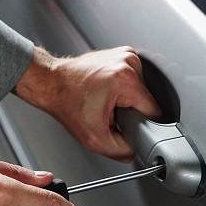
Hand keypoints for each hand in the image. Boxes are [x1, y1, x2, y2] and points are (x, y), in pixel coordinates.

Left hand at [15, 46, 161, 161]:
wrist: (51, 83)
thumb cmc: (67, 103)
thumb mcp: (95, 139)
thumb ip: (122, 151)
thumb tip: (136, 151)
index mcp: (126, 80)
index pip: (154, 111)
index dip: (141, 124)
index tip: (125, 125)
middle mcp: (129, 62)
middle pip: (147, 100)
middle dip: (131, 111)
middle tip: (110, 112)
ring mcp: (126, 55)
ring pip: (141, 90)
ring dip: (128, 100)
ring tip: (107, 101)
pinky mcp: (123, 54)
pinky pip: (134, 80)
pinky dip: (124, 89)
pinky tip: (108, 91)